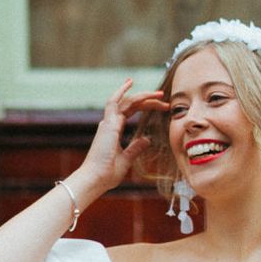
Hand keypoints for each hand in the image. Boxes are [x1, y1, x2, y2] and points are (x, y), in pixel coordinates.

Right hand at [79, 79, 169, 193]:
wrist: (97, 178)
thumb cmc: (108, 173)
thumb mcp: (127, 159)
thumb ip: (136, 148)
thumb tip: (147, 139)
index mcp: (113, 130)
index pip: (130, 111)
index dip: (143, 105)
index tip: (159, 105)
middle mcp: (109, 123)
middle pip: (130, 105)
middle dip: (147, 100)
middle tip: (163, 98)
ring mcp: (108, 123)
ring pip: (126, 102)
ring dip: (143, 96)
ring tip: (159, 95)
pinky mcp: (108, 125)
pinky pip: (115, 102)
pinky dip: (122, 91)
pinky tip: (130, 83)